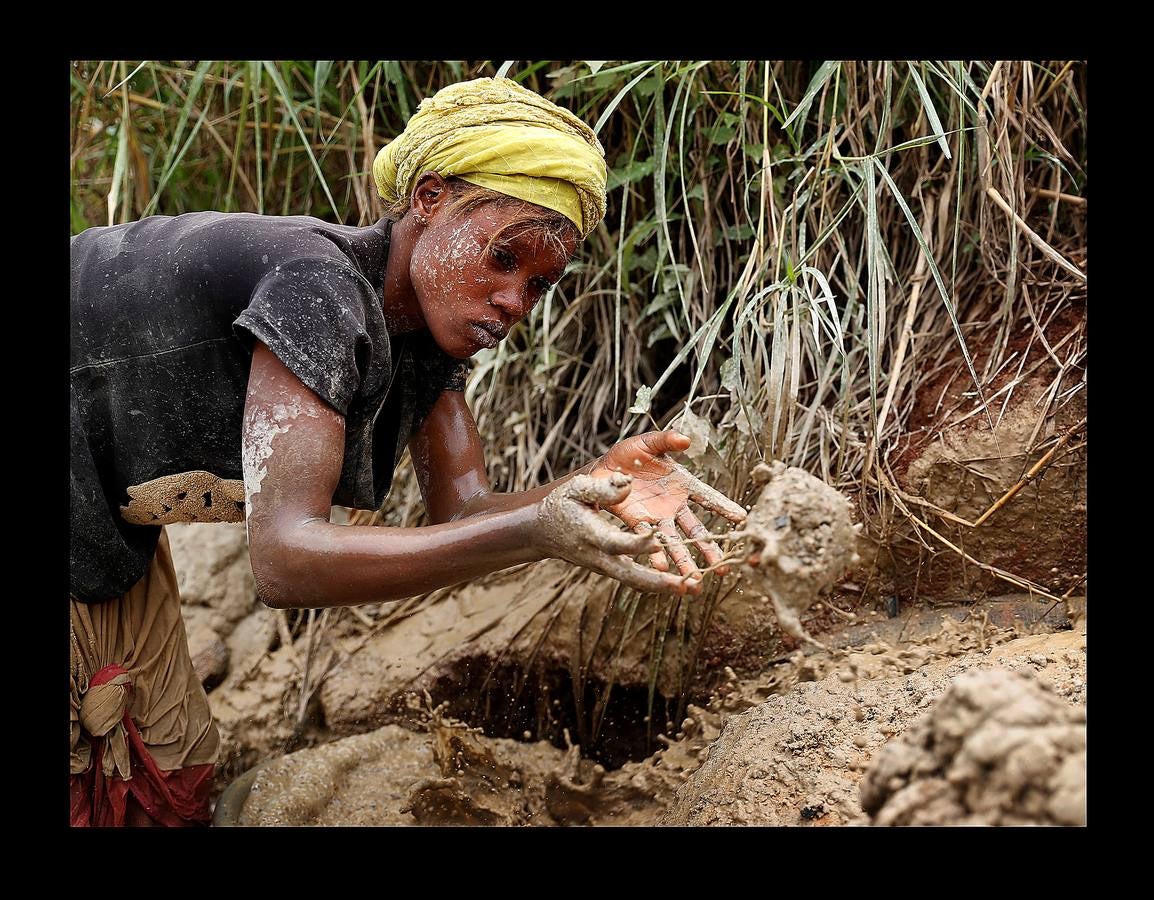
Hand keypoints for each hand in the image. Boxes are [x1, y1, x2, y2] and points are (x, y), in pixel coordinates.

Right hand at [534, 472, 701, 594]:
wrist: (543, 531)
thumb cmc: (562, 504)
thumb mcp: (576, 488)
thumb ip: (603, 487)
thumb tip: (628, 483)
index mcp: (590, 535)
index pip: (615, 542)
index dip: (636, 543)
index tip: (658, 539)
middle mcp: (599, 557)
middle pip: (630, 576)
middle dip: (659, 582)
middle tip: (686, 585)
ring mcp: (606, 567)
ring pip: (637, 582)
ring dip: (666, 587)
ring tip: (694, 588)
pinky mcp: (612, 568)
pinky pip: (636, 579)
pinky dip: (659, 582)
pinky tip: (682, 582)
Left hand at [590, 430, 747, 583]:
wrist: (604, 468)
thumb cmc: (630, 454)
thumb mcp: (649, 443)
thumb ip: (666, 440)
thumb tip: (685, 439)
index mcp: (683, 485)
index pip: (708, 498)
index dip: (724, 507)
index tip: (742, 519)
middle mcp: (674, 506)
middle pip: (696, 530)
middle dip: (709, 549)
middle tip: (723, 569)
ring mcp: (657, 517)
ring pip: (675, 542)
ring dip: (684, 561)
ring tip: (695, 581)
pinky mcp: (638, 523)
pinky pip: (648, 540)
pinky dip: (655, 554)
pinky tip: (662, 570)